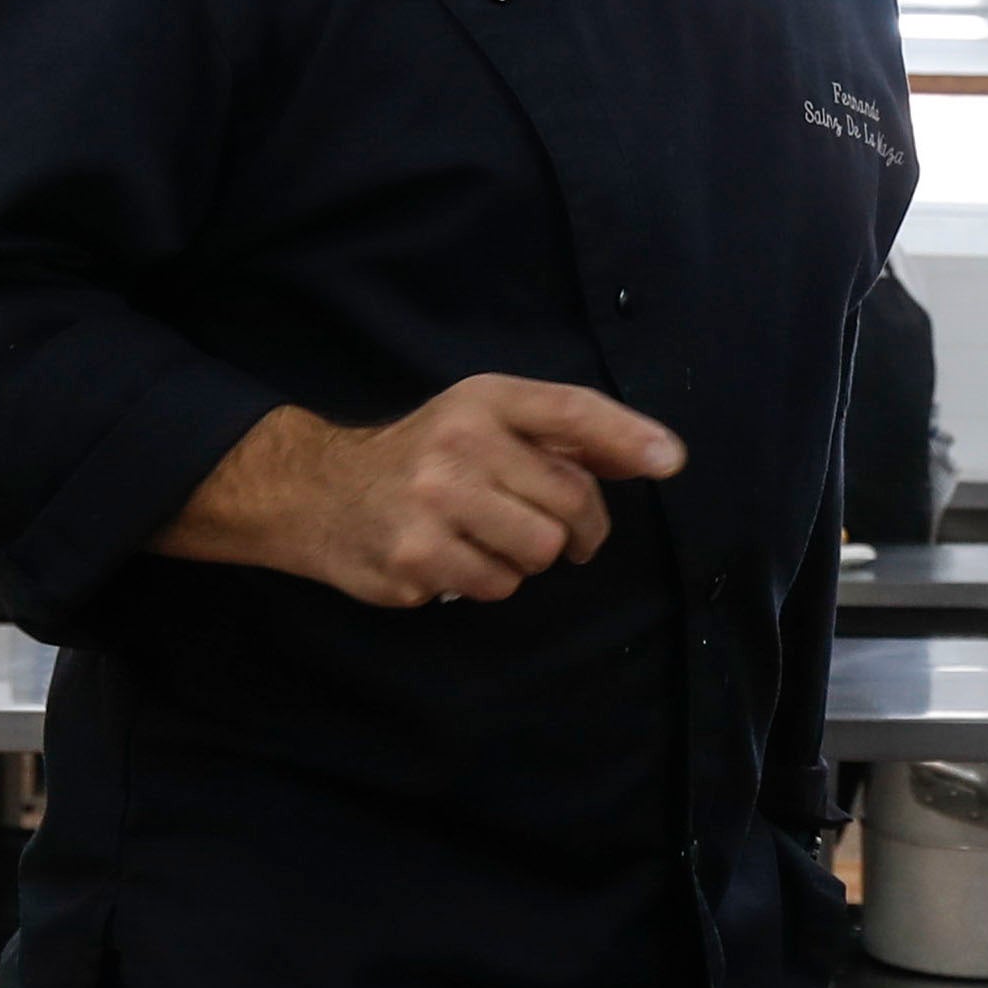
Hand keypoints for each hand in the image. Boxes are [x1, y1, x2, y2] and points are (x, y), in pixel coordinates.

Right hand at [153, 378, 682, 607]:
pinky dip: (486, 581)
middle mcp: (459, 444)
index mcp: (482, 402)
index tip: (670, 461)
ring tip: (486, 539)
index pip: (571, 411)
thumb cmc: (422, 457)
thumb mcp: (483, 421)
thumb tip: (652, 455)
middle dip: (576, 528)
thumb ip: (563, 435)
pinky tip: (452, 558)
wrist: (317, 492)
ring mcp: (434, 503)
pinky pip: (495, 585)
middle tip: (558, 533)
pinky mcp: (415, 558)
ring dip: (525, 558)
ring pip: (537, 553)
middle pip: (569, 503)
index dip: (627, 436)